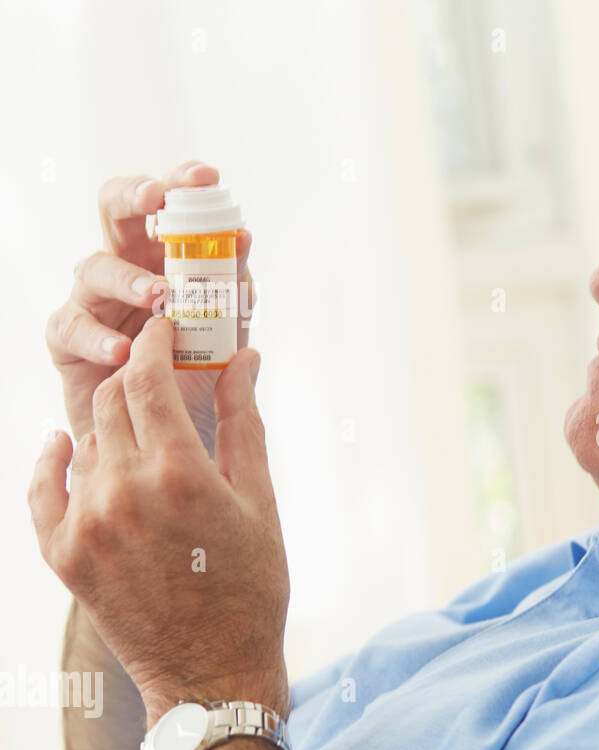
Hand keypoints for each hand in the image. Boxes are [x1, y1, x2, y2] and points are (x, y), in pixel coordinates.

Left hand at [29, 316, 288, 720]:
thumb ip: (244, 423)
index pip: (147, 378)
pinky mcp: (64, 554)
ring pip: (86, 441)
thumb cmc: (252, 588)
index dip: (155, 343)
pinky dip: (52, 461)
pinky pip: (44, 489)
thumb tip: (245, 359)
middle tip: (160, 375)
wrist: (212, 672)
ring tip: (142, 432)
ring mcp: (86, 523)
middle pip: (112, 402)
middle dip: (137, 378)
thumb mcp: (260, 501)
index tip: (166, 329)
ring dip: (112, 425)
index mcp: (179, 473)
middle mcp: (123, 491)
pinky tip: (63, 445)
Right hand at [46, 160, 254, 442]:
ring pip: (93, 268)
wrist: (163, 435)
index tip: (206, 177)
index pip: (165, 207)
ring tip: (159, 297)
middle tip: (157, 200)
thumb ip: (234, 289)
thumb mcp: (225, 330)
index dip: (180, 184)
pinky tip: (125, 350)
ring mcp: (91, 300)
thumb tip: (243, 241)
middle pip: (113, 211)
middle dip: (134, 197)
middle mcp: (124, 267)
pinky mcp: (67, 340)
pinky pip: (72, 328)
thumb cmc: (193, 373)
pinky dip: (99, 338)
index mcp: (162, 257)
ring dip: (128, 278)